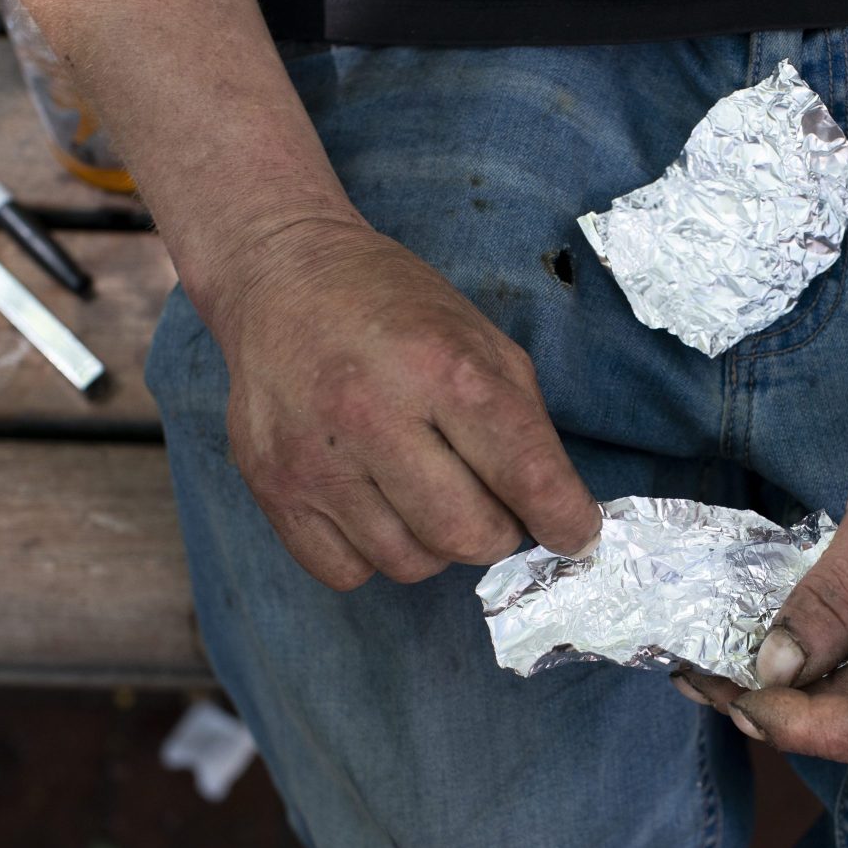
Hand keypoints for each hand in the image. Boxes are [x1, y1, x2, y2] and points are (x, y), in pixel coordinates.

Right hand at [206, 219, 599, 589]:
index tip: (577, 532)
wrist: (281, 276)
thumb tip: (558, 510)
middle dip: (499, 532)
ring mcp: (313, 457)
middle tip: (494, 504)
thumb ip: (523, 423)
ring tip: (429, 493)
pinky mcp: (270, 488)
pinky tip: (377, 505)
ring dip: (437, 544)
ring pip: (409, 563)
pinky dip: (375, 554)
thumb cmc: (395, 308)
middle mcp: (372, 414)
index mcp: (443, 367)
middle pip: (466, 534)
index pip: (526, 475)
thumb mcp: (481, 338)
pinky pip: (347, 572)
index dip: (565, 519)